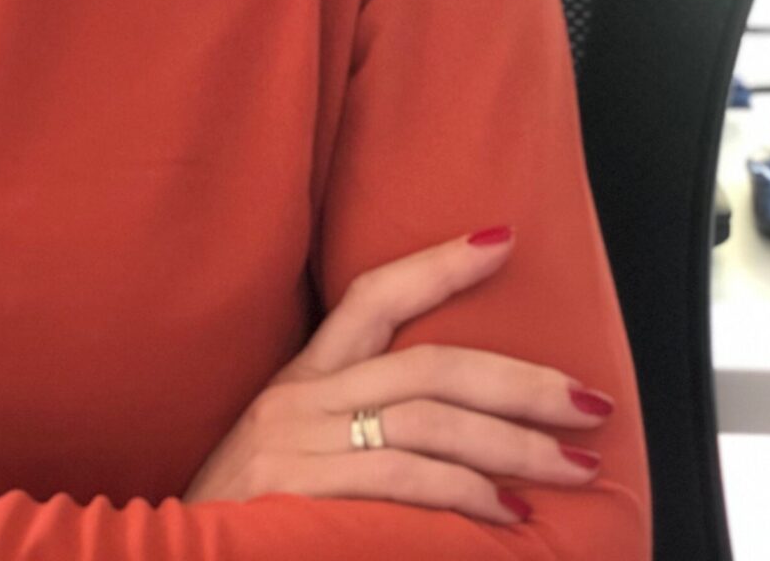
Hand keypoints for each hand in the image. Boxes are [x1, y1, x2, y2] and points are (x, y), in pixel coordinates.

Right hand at [184, 225, 612, 525]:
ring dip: (515, 444)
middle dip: (520, 381)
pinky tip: (509, 512)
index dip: (437, 266)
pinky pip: (404, 478)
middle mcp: (299, 397)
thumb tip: (460, 430)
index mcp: (301, 380)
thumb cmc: (250, 511)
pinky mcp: (303, 487)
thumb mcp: (294, 452)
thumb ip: (358, 431)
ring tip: (573, 466)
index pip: (371, 297)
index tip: (502, 241)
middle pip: (427, 365)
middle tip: (589, 402)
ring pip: (429, 420)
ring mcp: (298, 440)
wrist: (181, 553)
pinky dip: (467, 492)